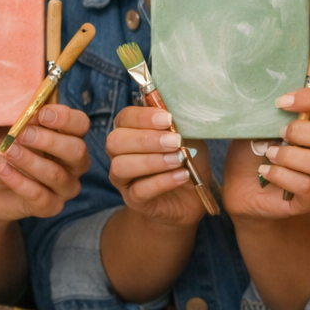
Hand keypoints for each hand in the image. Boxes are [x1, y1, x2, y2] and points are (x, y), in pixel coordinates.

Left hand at [0, 105, 90, 220]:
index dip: (65, 118)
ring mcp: (63, 186)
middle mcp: (71, 161)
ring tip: (7, 152)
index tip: (40, 113)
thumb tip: (13, 91)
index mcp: (64, 135)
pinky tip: (3, 171)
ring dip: (31, 161)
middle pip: (77, 150)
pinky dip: (21, 183)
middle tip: (22, 135)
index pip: (80, 124)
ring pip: (58, 175)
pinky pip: (42, 198)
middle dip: (50, 141)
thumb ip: (5, 109)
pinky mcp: (50, 207)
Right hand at [106, 106, 213, 225]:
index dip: (143, 117)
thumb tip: (180, 109)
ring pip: (121, 166)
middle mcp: (119, 153)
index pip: (124, 118)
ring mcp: (123, 179)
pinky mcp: (134, 200)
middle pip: (115, 141)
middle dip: (146, 140)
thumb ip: (181, 123)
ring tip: (179, 159)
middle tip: (175, 142)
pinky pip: (139, 191)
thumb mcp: (190, 136)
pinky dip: (162, 181)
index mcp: (130, 130)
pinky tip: (182, 176)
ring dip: (153, 161)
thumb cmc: (189, 159)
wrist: (194, 196)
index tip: (168, 119)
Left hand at [222, 86, 309, 219]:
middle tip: (277, 133)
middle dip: (302, 132)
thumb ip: (276, 102)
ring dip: (291, 156)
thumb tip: (290, 69)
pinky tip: (266, 171)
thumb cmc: (254, 150)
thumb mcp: (260, 121)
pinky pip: (307, 187)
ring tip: (269, 154)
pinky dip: (282, 176)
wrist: (243, 190)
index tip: (281, 102)